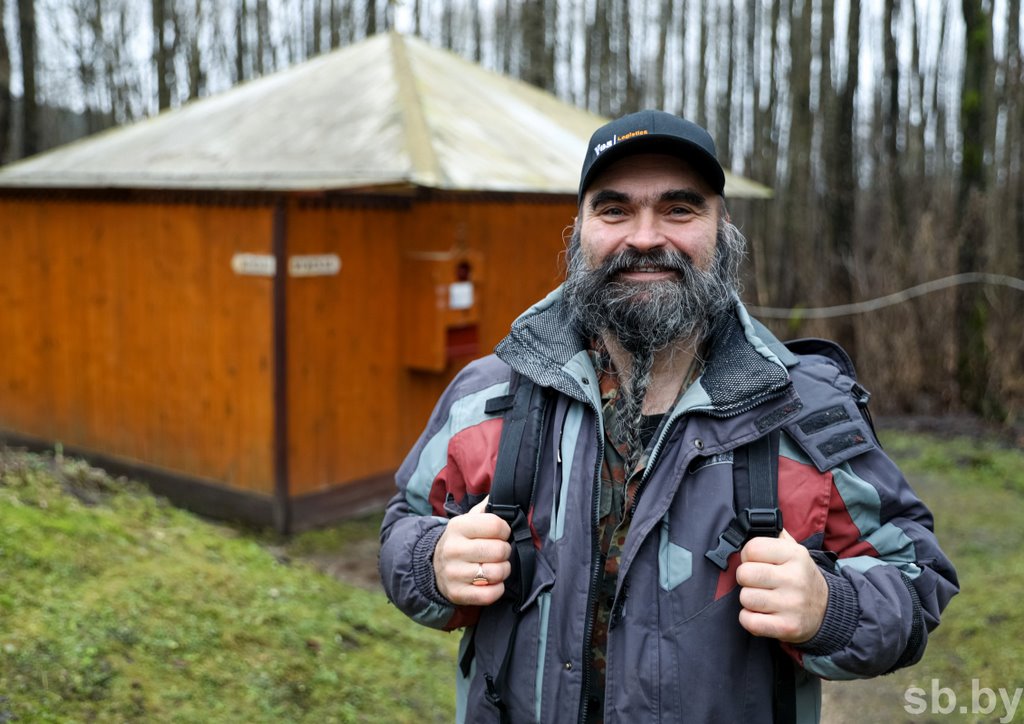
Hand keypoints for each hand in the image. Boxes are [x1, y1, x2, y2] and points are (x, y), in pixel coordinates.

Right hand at [433, 497, 512, 605]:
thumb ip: (486, 507)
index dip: (505, 530)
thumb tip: (505, 491)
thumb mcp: (468, 521)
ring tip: (497, 566)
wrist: (434, 567)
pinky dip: (497, 589)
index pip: (496, 525)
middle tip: (500, 552)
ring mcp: (454, 574)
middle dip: (506, 552)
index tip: (501, 534)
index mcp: (458, 526)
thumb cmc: (460, 541)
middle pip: (499, 550)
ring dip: (503, 570)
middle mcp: (453, 549)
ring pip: (497, 573)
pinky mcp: (457, 594)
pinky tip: (492, 582)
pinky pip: (490, 595)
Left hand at [736, 529, 828, 643]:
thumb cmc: (800, 576)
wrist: (827, 611)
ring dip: (748, 600)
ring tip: (763, 598)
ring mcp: (792, 605)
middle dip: (745, 578)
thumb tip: (752, 521)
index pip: (752, 548)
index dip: (747, 555)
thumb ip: (774, 534)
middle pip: (744, 574)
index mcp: (795, 555)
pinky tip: (761, 614)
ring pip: (745, 598)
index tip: (754, 561)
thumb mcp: (794, 550)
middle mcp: (795, 579)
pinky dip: (749, 619)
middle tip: (757, 582)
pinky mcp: (787, 627)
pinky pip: (749, 621)